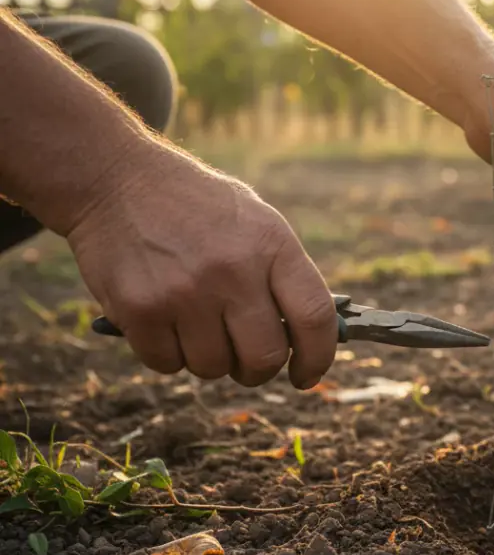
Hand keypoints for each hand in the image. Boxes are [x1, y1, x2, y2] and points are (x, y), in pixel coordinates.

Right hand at [65, 144, 336, 387]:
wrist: (115, 180)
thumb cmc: (197, 207)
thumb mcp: (256, 222)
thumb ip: (284, 275)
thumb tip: (312, 337)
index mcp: (272, 244)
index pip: (314, 316)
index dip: (318, 356)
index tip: (306, 374)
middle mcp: (233, 270)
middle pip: (265, 357)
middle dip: (258, 369)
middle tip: (245, 360)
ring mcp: (185, 291)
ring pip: (213, 367)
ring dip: (208, 358)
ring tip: (196, 324)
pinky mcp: (140, 309)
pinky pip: (167, 364)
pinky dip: (167, 354)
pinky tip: (163, 320)